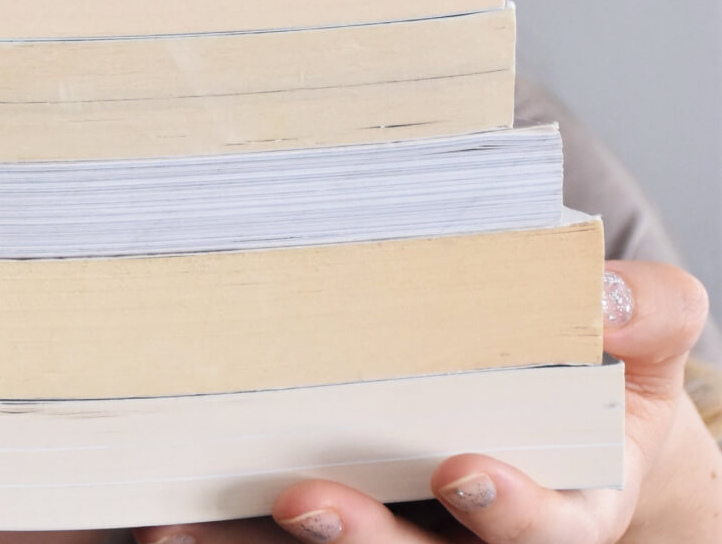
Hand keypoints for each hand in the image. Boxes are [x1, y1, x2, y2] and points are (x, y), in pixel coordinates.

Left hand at [130, 261, 721, 542]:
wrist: (574, 424)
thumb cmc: (602, 379)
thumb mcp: (644, 344)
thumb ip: (648, 315)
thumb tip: (603, 292)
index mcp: (558, 507)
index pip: (545, 533)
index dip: (509, 513)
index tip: (464, 471)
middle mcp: (467, 538)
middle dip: (363, 539)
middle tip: (304, 498)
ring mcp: (394, 532)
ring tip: (182, 527)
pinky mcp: (330, 525)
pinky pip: (268, 543)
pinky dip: (219, 535)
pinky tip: (161, 517)